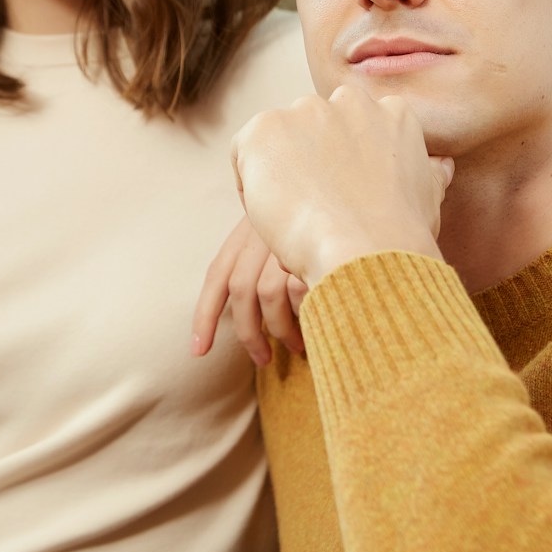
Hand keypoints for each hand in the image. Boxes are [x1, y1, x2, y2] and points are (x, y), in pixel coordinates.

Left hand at [191, 218, 308, 364]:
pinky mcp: (316, 246)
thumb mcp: (280, 236)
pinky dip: (304, 314)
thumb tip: (248, 320)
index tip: (198, 351)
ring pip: (268, 294)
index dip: (205, 315)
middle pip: (241, 289)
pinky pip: (300, 290)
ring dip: (279, 330)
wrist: (353, 191)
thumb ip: (259, 266)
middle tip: (262, 360)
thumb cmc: (322, 223)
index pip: (218, 274)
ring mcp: (290, 237)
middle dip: (247, 333)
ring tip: (295, 348)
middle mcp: (265, 230)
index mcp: (248, 229)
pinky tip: (316, 327)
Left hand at [230, 86, 452, 285]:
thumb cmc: (400, 236)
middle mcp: (348, 101)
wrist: (365, 253)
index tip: (344, 196)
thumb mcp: (428, 199)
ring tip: (297, 216)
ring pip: (278, 141)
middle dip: (309, 162)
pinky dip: (251, 184)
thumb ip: (430, 173)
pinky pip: (244, 153)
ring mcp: (304, 111)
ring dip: (280, 173)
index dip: (342, 165)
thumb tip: (441, 165)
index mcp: (391, 111)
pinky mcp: (264, 128)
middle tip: (317, 208)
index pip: (352, 128)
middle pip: (313, 129)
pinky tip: (274, 214)